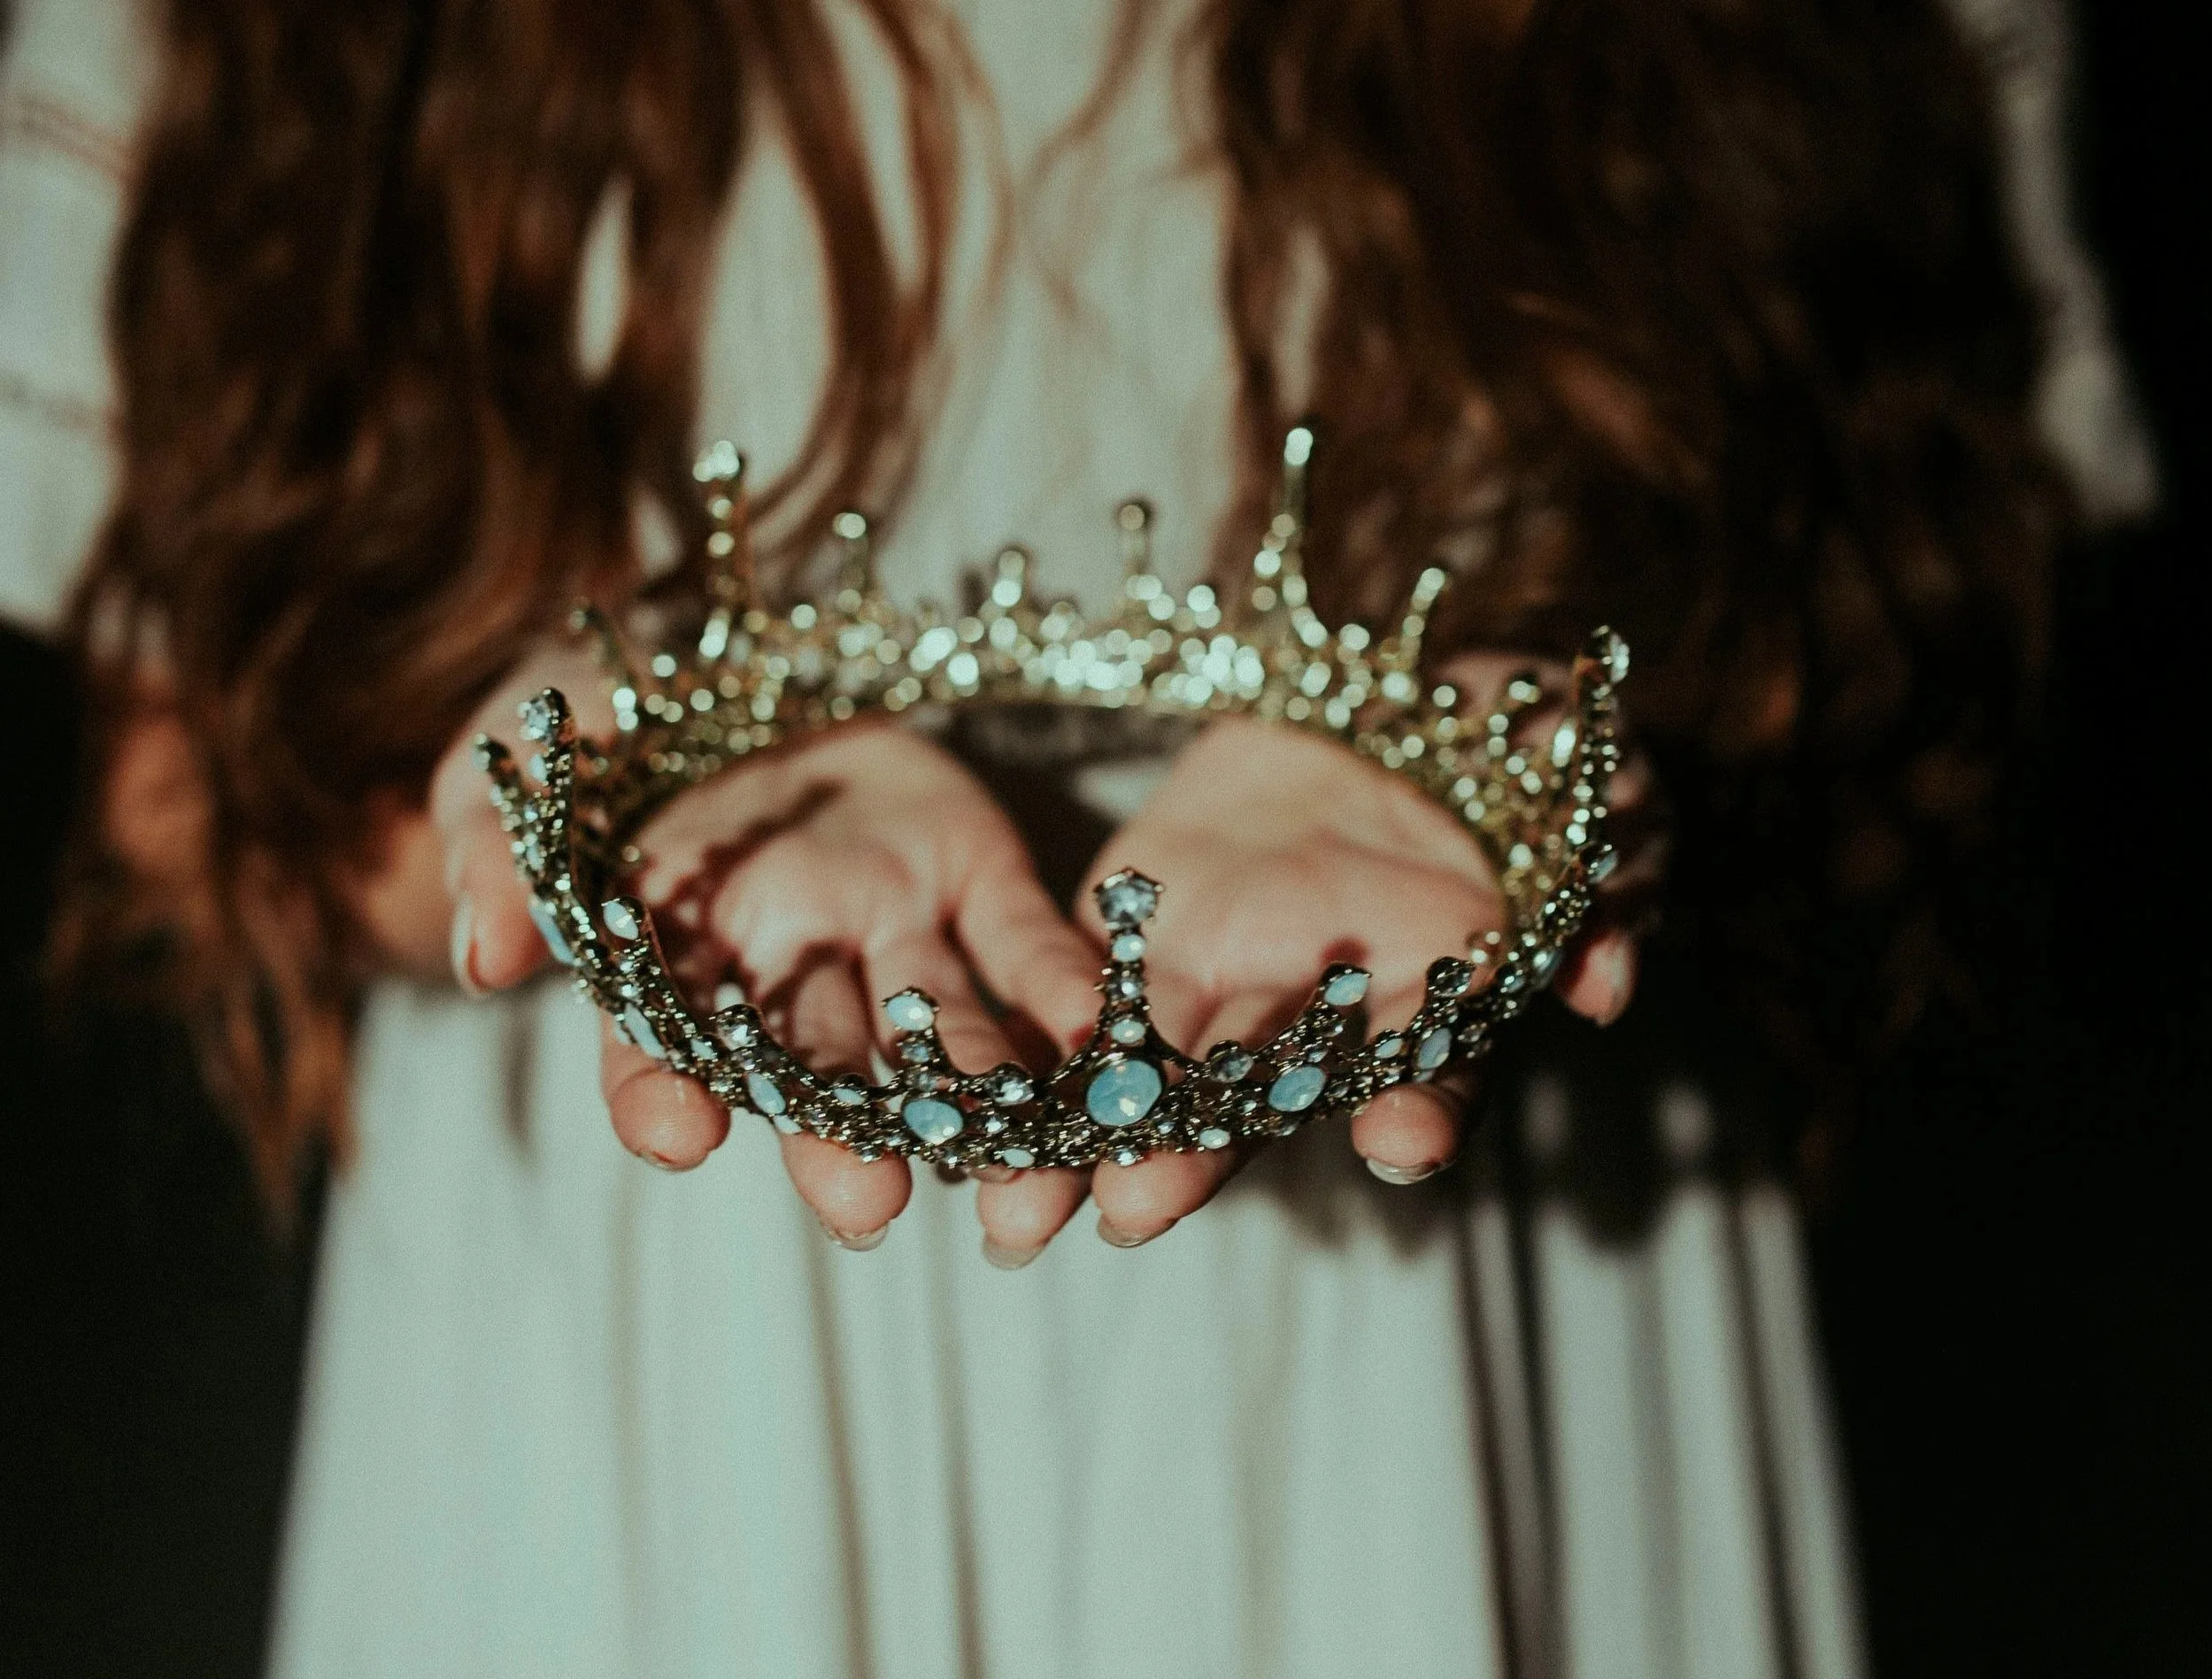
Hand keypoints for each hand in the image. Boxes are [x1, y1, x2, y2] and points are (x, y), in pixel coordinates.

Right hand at [419, 656, 1101, 1245]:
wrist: (732, 650)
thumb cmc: (599, 720)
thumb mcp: (521, 759)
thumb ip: (500, 855)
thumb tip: (487, 956)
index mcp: (667, 957)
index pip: (652, 1045)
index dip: (657, 1091)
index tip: (676, 1132)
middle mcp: (784, 968)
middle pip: (811, 1068)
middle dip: (840, 1139)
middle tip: (869, 1204)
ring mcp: (885, 927)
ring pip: (930, 1030)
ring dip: (973, 1098)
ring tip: (1015, 1168)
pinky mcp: (973, 877)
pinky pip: (1019, 943)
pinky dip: (1059, 988)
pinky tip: (1095, 1031)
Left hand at [974, 660, 1650, 1258]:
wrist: (1396, 692)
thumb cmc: (1520, 758)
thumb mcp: (1592, 804)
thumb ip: (1609, 890)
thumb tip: (1605, 986)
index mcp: (1435, 1002)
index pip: (1434, 1072)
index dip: (1423, 1107)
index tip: (1403, 1143)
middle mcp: (1322, 1012)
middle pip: (1262, 1096)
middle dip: (1198, 1153)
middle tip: (1137, 1209)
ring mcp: (1226, 971)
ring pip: (1154, 1062)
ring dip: (1088, 1124)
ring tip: (1024, 1198)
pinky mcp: (1142, 921)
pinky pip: (1083, 981)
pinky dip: (1031, 1032)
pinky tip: (967, 1079)